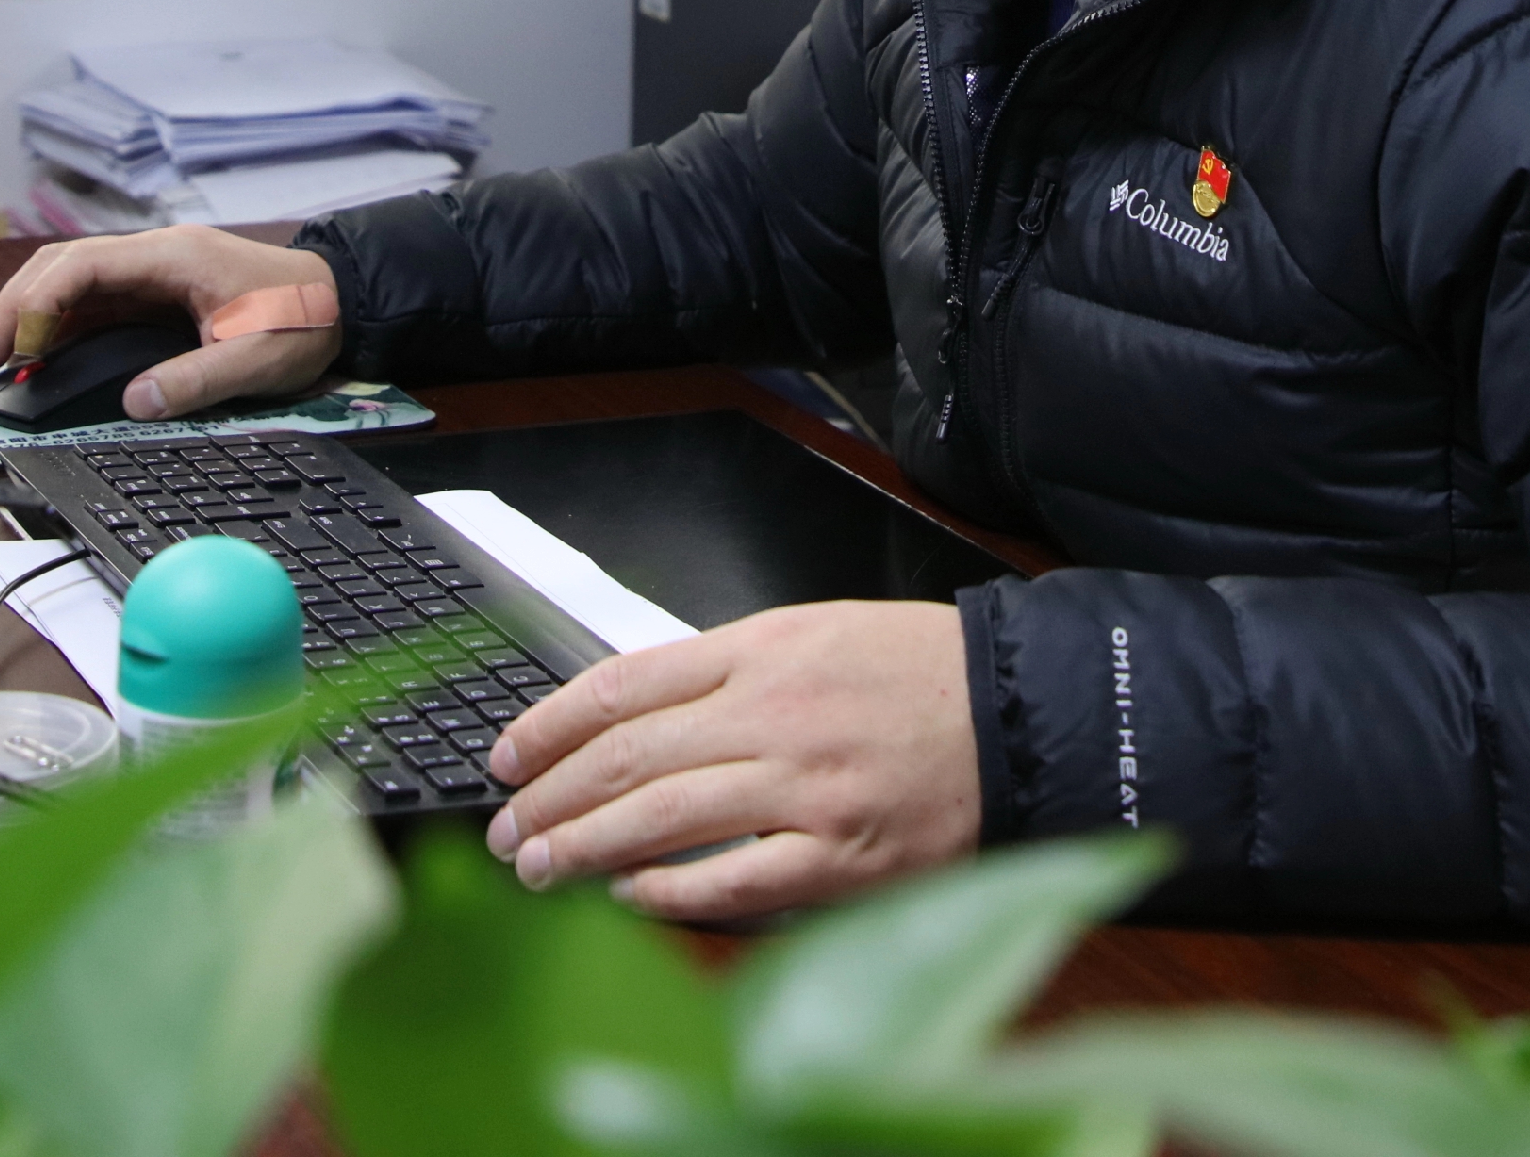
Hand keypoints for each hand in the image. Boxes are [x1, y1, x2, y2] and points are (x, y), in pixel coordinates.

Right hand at [0, 225, 343, 418]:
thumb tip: (132, 403)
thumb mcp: (256, 361)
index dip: (38, 304)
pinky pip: (96, 302)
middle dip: (18, 306)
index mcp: (173, 257)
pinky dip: (61, 326)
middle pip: (63, 266)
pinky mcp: (157, 293)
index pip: (82, 266)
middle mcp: (155, 256)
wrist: (342, 300)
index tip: (13, 346)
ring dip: (34, 315)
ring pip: (73, 281)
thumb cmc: (304, 321)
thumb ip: (195, 381)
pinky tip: (42, 357)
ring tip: (2, 360)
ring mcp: (154, 272)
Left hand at [482, 601, 977, 921]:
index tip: (508, 757)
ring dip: (586, 847)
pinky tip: (630, 896)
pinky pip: (733, 881)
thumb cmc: (919, 675)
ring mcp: (807, 788)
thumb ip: (726, 670)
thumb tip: (629, 719)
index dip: (549, 724)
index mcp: (763, 649)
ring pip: (663, 818)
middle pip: (627, 757)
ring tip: (540, 867)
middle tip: (507, 829)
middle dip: (549, 798)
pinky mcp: (843, 855)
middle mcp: (775, 713)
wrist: (1023, 714)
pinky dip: (670, 892)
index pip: (623, 686)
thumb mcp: (815, 633)